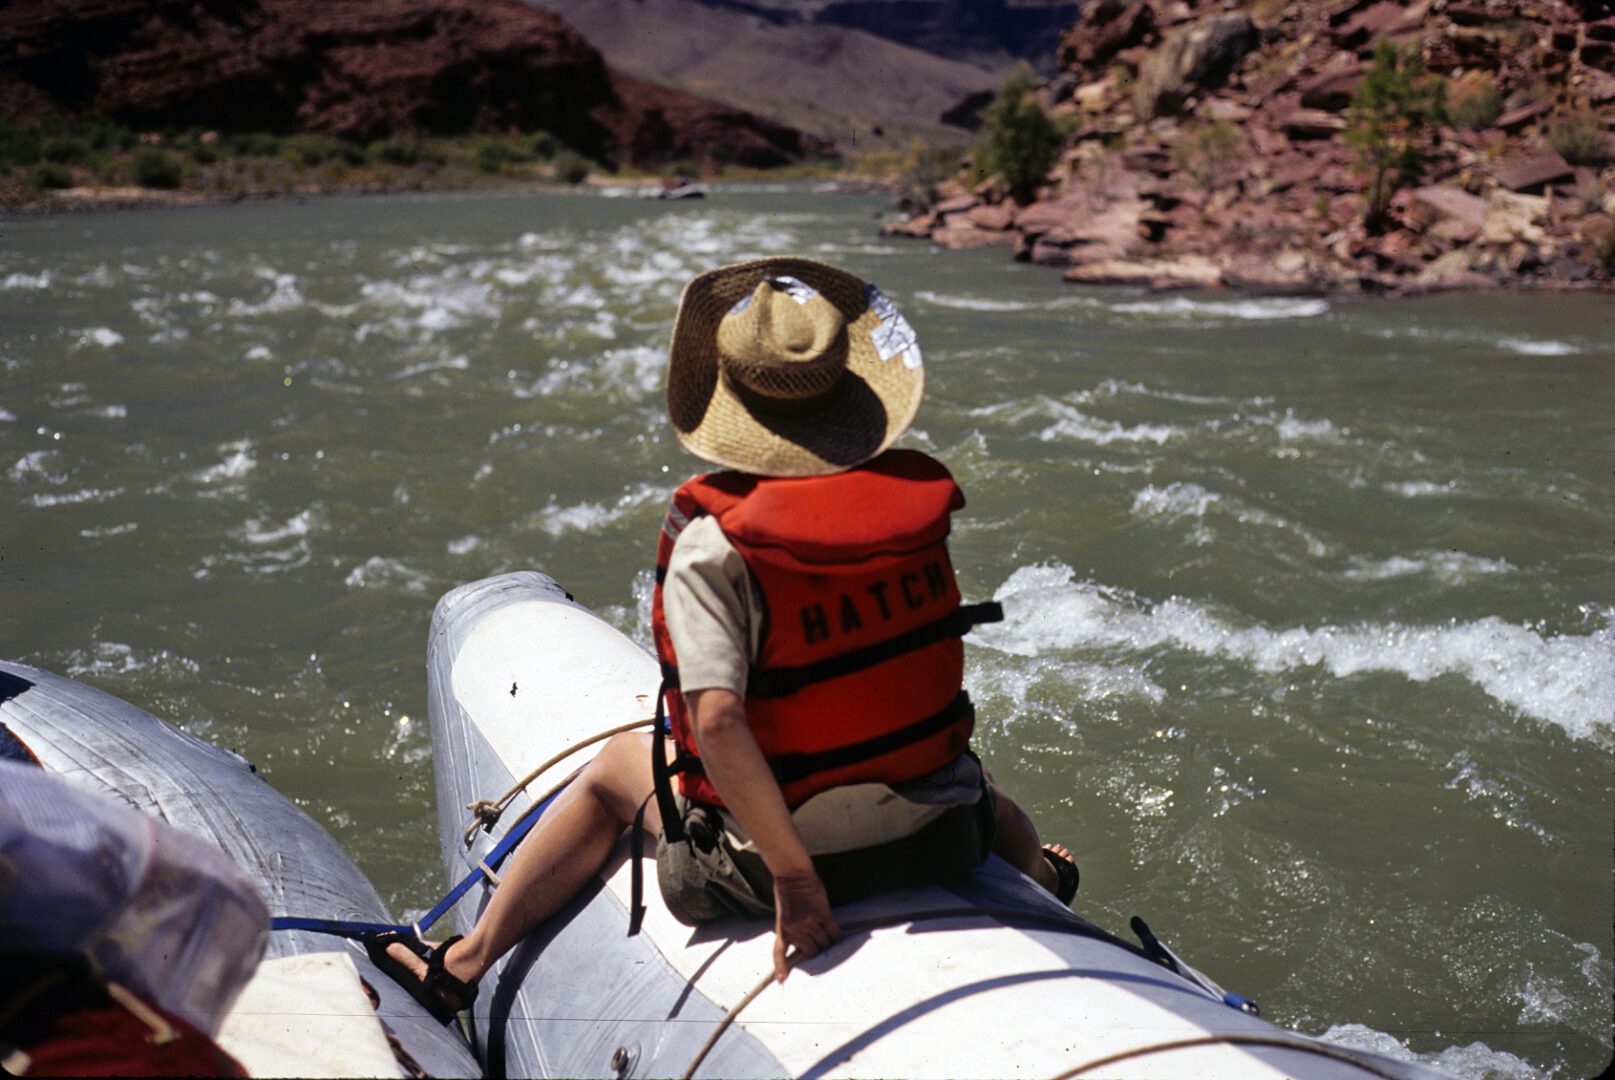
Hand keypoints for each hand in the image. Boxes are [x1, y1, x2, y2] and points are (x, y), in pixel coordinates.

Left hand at [771, 868, 840, 982]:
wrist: (793, 875)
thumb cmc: (788, 895)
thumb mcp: (784, 917)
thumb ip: (792, 931)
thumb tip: (806, 946)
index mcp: (783, 931)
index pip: (779, 953)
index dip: (781, 968)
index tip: (782, 981)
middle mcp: (795, 930)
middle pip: (812, 952)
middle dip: (817, 949)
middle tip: (821, 943)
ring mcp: (809, 922)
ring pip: (824, 942)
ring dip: (828, 941)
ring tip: (829, 935)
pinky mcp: (822, 914)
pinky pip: (834, 932)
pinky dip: (837, 935)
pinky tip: (839, 934)